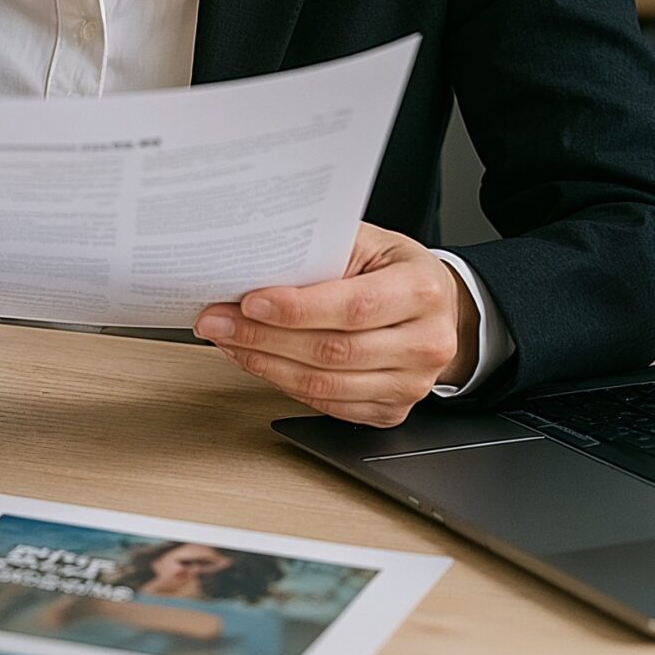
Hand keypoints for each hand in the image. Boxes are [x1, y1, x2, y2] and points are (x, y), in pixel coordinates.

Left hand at [193, 223, 473, 426]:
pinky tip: (257, 360)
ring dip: (265, 364)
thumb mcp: (368, 242)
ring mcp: (411, 384)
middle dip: (264, 337)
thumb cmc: (395, 269)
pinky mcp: (391, 411)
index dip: (297, 309)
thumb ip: (321, 252)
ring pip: (325, 384)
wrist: (438, 307)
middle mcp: (425, 342)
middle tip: (217, 322)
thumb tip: (255, 265)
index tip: (249, 302)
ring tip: (228, 341)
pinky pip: (327, 405)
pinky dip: (283, 384)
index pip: (353, 306)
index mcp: (423, 290)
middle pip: (333, 351)